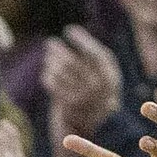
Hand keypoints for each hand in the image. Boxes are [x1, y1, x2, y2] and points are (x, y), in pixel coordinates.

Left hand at [41, 26, 123, 142]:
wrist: (97, 127)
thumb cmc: (99, 93)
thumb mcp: (105, 75)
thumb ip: (93, 57)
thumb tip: (73, 31)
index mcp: (110, 76)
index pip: (94, 53)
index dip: (81, 39)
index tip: (69, 29)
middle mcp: (98, 88)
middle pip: (73, 62)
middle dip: (59, 50)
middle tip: (50, 43)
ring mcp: (83, 98)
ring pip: (61, 73)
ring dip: (51, 62)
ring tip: (48, 56)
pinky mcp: (68, 107)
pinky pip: (53, 85)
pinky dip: (47, 76)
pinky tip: (46, 71)